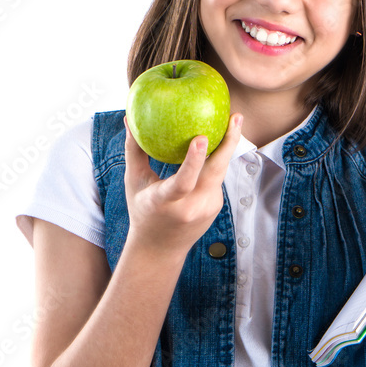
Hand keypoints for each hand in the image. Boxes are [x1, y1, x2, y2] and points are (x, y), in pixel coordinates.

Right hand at [123, 113, 242, 256]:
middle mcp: (191, 206)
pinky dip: (217, 159)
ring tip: (234, 120)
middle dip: (229, 143)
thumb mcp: (135, 182)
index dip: (194, 160)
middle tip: (236, 117)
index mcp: (167, 202)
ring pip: (220, 172)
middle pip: (215, 172)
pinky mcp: (215, 206)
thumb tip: (129, 118)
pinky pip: (217, 177)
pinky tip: (222, 138)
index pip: (183, 182)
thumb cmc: (142, 210)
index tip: (201, 138)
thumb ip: (134, 150)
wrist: (160, 249)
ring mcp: (207, 208)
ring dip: (228, 146)